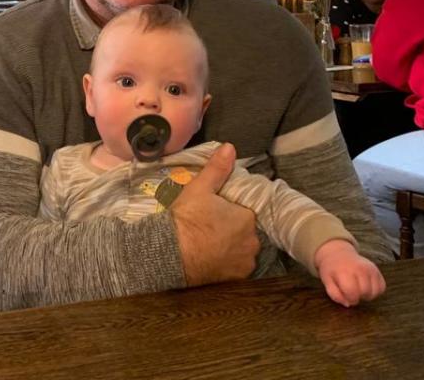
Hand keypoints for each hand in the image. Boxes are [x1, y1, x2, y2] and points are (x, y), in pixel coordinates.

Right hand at [169, 143, 258, 285]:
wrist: (171, 253)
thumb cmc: (186, 219)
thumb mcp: (199, 189)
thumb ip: (217, 169)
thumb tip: (230, 147)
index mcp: (247, 218)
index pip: (244, 212)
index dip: (229, 211)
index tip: (214, 212)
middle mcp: (252, 241)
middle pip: (245, 231)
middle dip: (233, 229)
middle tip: (209, 227)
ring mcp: (246, 262)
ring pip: (243, 250)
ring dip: (233, 247)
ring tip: (210, 243)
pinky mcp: (237, 278)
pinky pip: (237, 267)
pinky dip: (228, 262)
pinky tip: (213, 257)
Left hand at [315, 239, 385, 306]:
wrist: (338, 254)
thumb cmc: (332, 270)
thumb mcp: (327, 281)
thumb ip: (335, 294)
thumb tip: (348, 304)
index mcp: (345, 272)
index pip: (353, 293)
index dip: (350, 299)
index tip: (346, 296)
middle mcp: (359, 269)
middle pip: (365, 293)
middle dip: (358, 297)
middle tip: (352, 292)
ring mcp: (370, 269)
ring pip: (375, 292)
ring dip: (367, 295)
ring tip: (358, 289)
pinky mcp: (377, 270)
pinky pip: (382, 287)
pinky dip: (375, 291)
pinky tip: (366, 287)